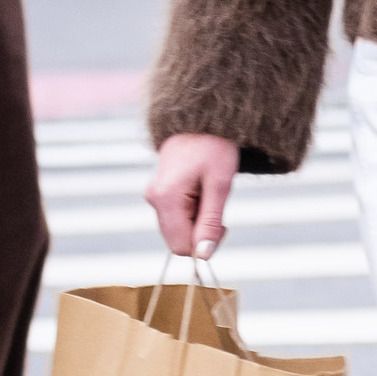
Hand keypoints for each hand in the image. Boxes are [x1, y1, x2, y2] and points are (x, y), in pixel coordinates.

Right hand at [146, 133, 240, 257]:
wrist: (202, 120)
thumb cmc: (215, 147)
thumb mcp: (220, 185)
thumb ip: (211, 221)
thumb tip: (204, 255)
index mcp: (166, 198)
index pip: (181, 246)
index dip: (204, 245)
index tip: (223, 226)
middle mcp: (154, 199)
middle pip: (177, 240)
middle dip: (201, 233)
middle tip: (217, 207)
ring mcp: (154, 196)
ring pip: (177, 229)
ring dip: (198, 222)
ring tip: (209, 195)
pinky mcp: (159, 193)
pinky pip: (175, 217)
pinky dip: (192, 213)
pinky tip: (201, 192)